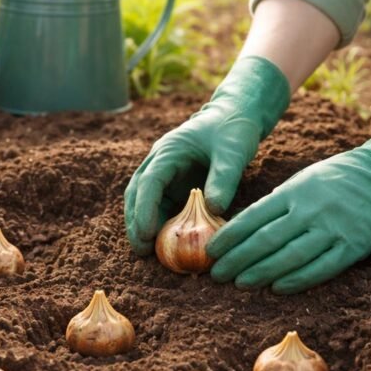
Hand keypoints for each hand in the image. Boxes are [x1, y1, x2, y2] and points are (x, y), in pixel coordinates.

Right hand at [124, 57, 290, 254]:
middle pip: (137, 194)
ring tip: (148, 253)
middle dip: (136, 222)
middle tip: (142, 250)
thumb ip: (224, 179)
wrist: (235, 117)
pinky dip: (161, 225)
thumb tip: (213, 210)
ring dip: (144, 226)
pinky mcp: (174, 185)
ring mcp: (165, 175)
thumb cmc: (233, 130)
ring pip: (144, 202)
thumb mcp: (233, 152)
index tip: (147, 233)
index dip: (145, 209)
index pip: (149, 181)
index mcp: (168, 150)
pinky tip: (167, 245)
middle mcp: (159, 163)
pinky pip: (161, 207)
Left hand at [207, 111, 370, 293]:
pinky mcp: (353, 246)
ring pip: (289, 257)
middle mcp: (310, 209)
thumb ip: (277, 204)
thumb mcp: (303, 180)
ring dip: (261, 272)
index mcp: (294, 190)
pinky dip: (297, 280)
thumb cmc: (336, 179)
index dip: (229, 237)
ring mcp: (333, 228)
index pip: (252, 217)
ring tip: (240, 283)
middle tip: (217, 275)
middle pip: (265, 240)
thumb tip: (243, 230)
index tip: (210, 251)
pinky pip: (321, 267)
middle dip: (237, 259)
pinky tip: (277, 287)